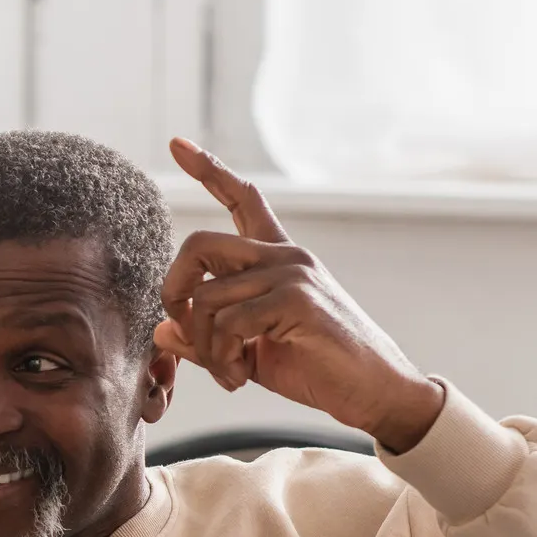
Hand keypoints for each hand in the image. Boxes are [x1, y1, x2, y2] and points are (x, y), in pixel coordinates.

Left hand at [156, 138, 444, 452]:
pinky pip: (227, 323)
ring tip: (228, 373)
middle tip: (184, 331)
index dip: (208, 170)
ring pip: (207, 298)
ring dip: (205, 347)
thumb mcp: (249, 352)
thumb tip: (162, 330)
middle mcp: (284, 256)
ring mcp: (292, 273)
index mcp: (276, 258)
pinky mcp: (297, 299)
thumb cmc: (316, 368)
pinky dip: (221, 359)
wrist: (374, 393)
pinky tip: (239, 377)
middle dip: (174, 290)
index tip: (177, 142)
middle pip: (198, 244)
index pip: (242, 199)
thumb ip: (207, 337)